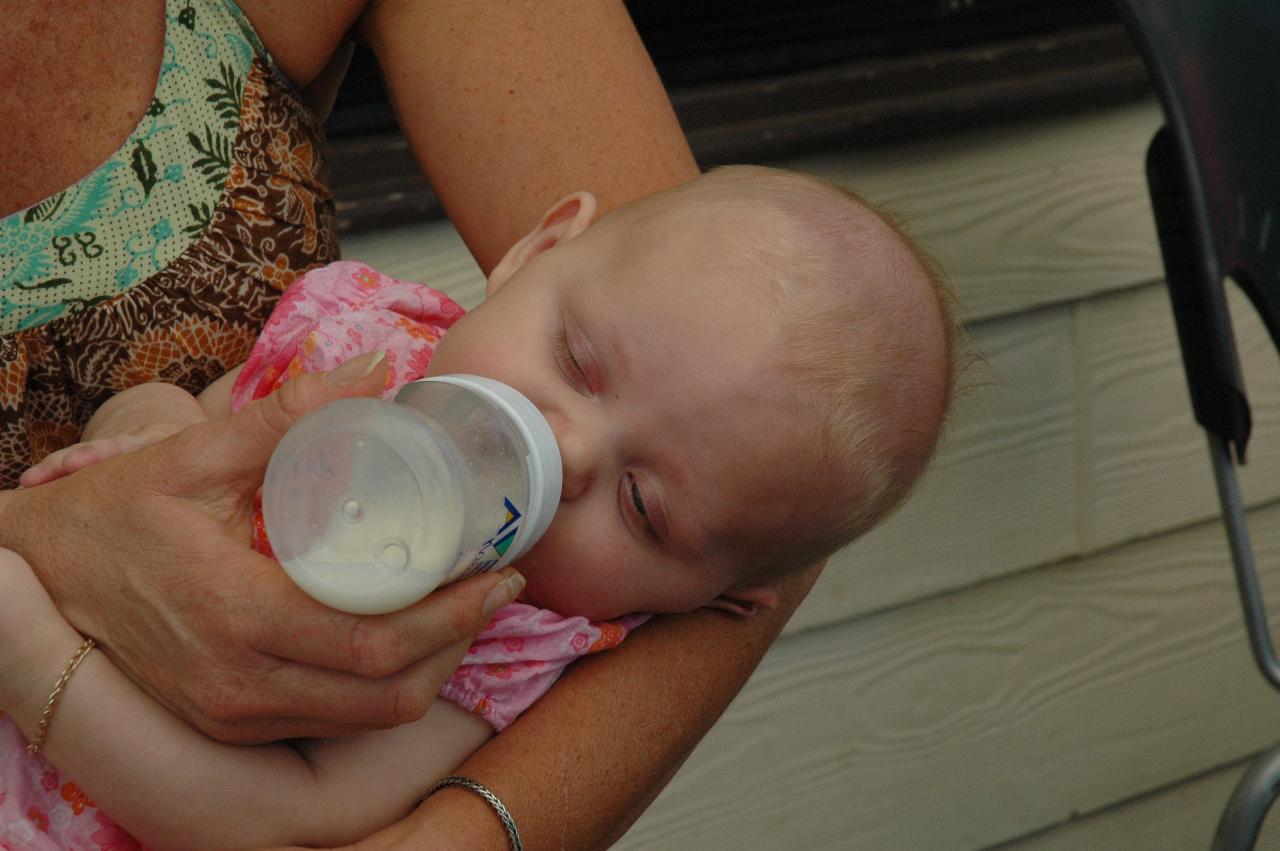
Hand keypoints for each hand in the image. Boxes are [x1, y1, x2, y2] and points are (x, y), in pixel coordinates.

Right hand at [1, 353, 524, 742]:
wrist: (39, 573)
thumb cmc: (114, 513)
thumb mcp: (195, 453)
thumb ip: (289, 413)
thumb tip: (377, 368)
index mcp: (234, 612)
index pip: (372, 639)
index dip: (450, 615)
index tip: (497, 572)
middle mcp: (239, 681)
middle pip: (385, 690)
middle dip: (459, 640)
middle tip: (498, 586)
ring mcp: (236, 711)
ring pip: (366, 716)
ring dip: (430, 669)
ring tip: (464, 609)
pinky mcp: (233, 721)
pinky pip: (333, 720)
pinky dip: (385, 686)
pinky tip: (408, 638)